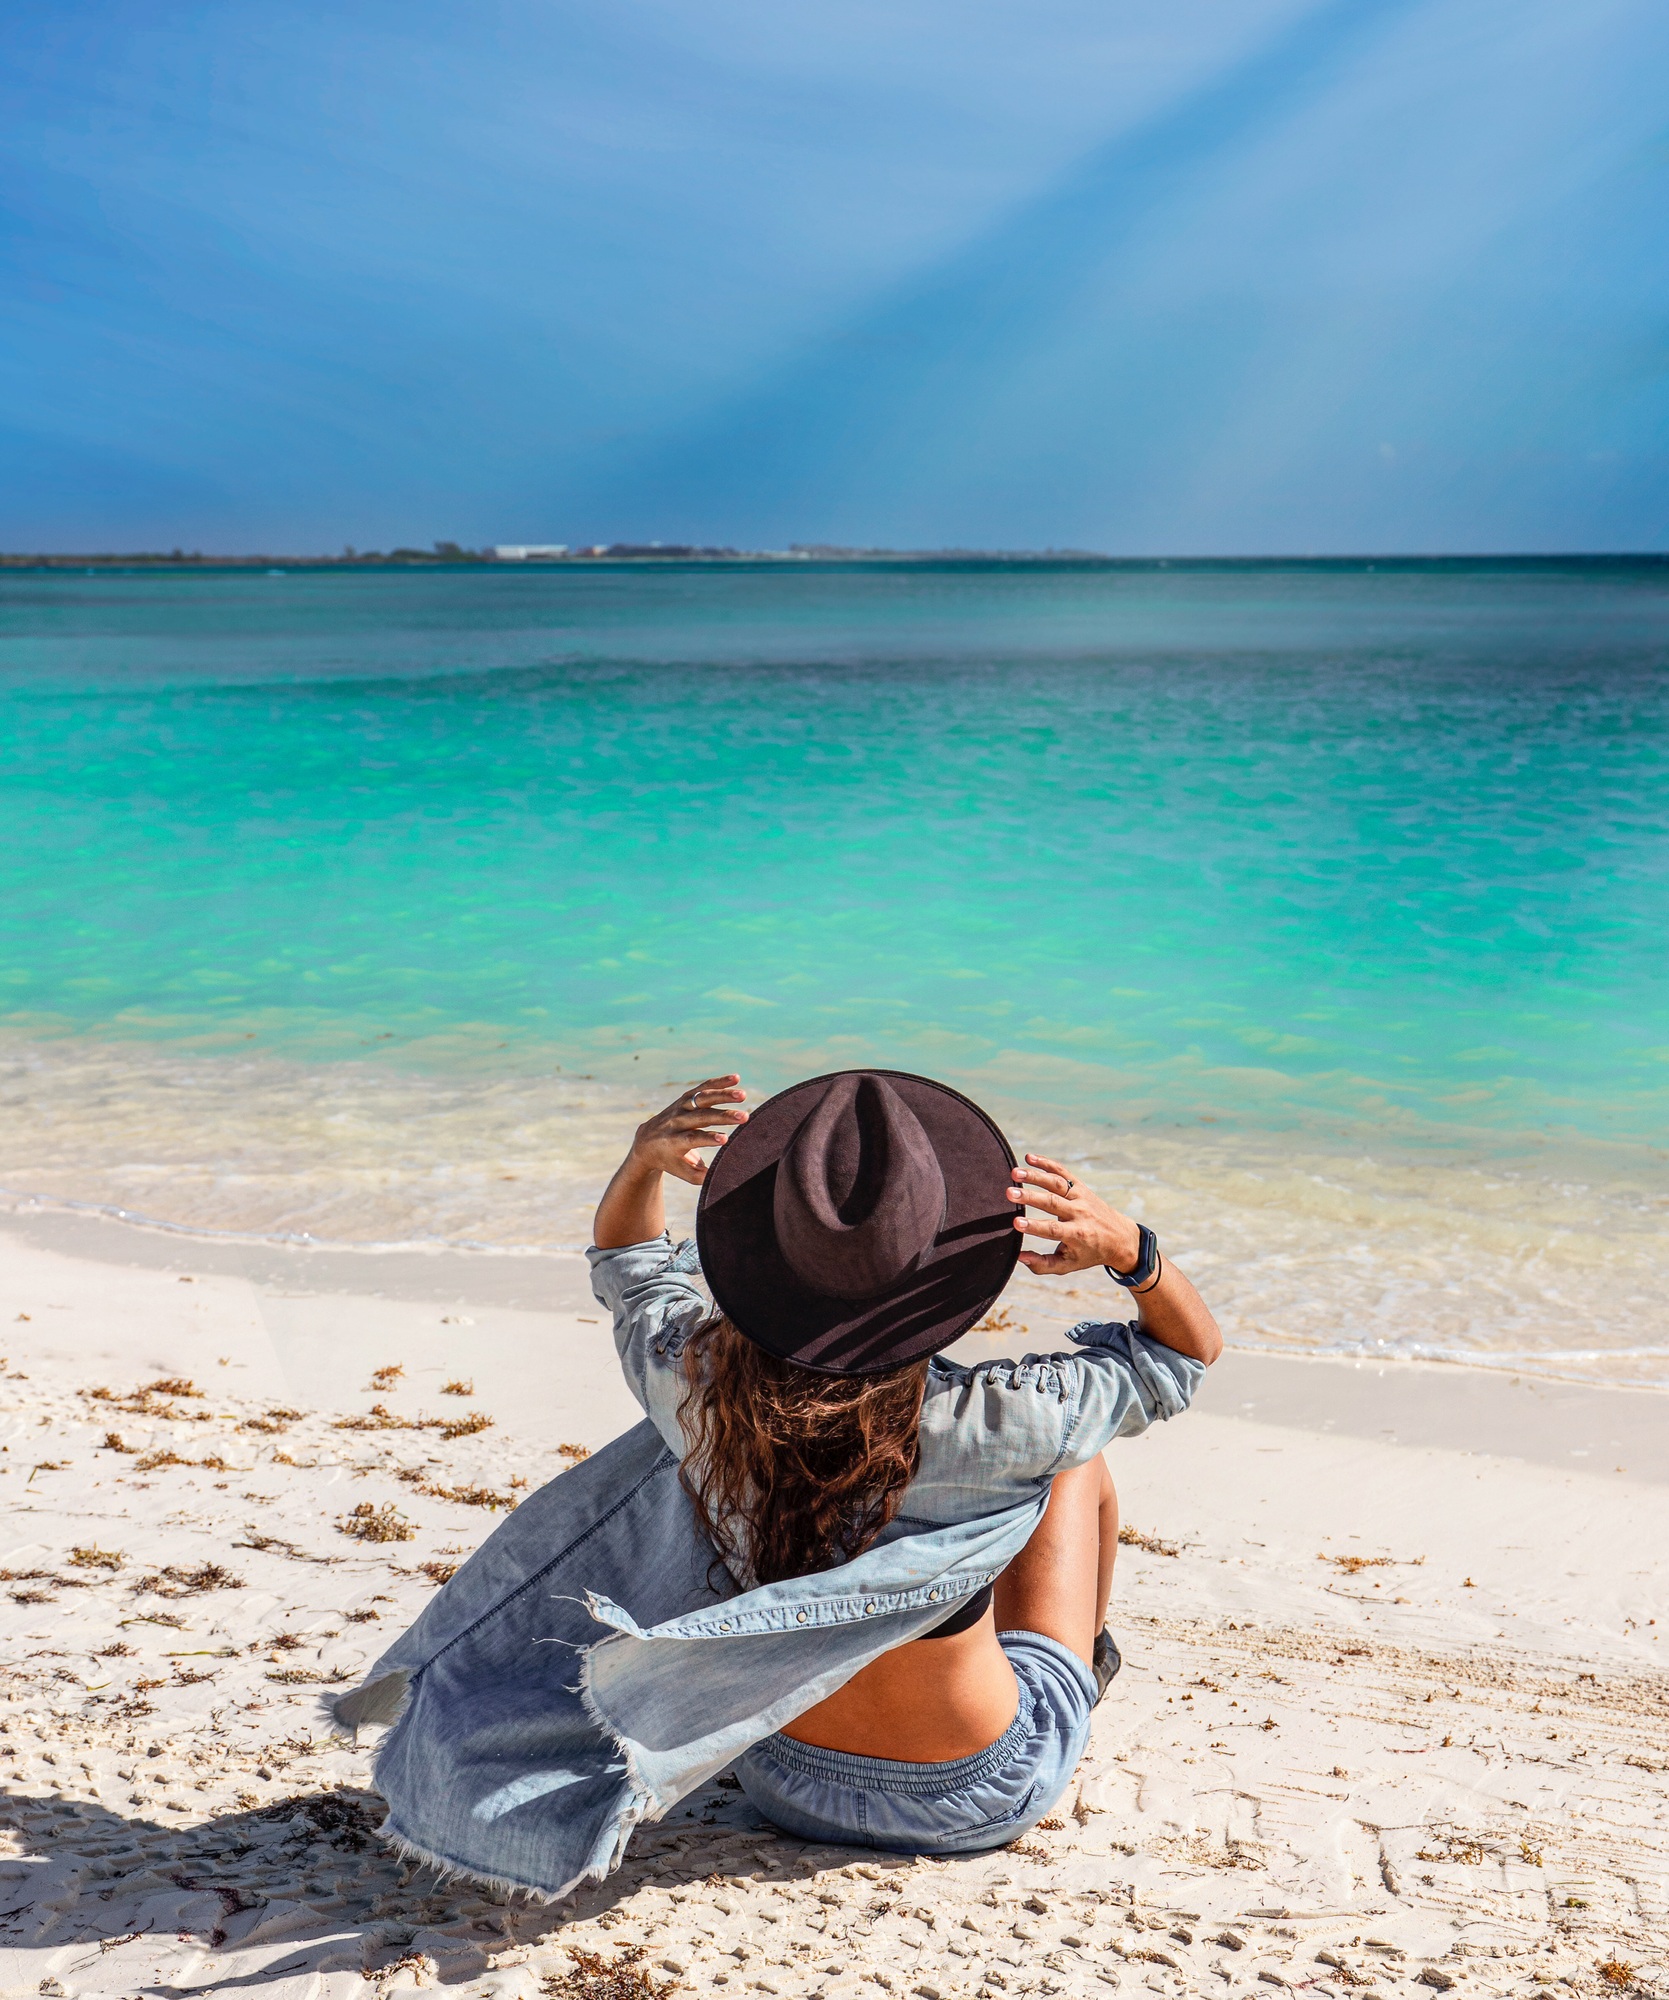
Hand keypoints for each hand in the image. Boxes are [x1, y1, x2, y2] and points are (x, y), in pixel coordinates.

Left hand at [629, 1075, 747, 1185]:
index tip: (725, 1139)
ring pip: (702, 1098)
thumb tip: (726, 1177)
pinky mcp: (684, 1098)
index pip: (692, 1139)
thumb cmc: (671, 1162)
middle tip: (744, 1117)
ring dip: (723, 1095)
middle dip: (723, 1117)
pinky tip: (736, 1079)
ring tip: (743, 1095)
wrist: (646, 1143)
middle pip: (701, 1117)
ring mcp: (679, 1108)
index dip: (708, 1139)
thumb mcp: (684, 1173)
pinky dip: (719, 1082)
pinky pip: (702, 1088)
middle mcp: (676, 1123)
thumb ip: (704, 1177)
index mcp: (674, 1142)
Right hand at [1007, 1155, 1142, 1275]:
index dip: (1034, 1226)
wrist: (1119, 1237)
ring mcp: (1080, 1197)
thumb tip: (1019, 1257)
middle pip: (1053, 1202)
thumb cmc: (1088, 1253)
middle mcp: (1080, 1213)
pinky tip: (1029, 1158)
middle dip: (1030, 1197)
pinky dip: (1047, 1163)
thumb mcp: (1068, 1265)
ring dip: (1035, 1176)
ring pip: (1056, 1183)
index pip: (1053, 1229)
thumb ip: (1043, 1265)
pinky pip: (1063, 1172)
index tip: (1015, 1222)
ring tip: (1014, 1172)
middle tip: (1009, 1193)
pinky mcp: (1080, 1186)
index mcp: (1077, 1234)